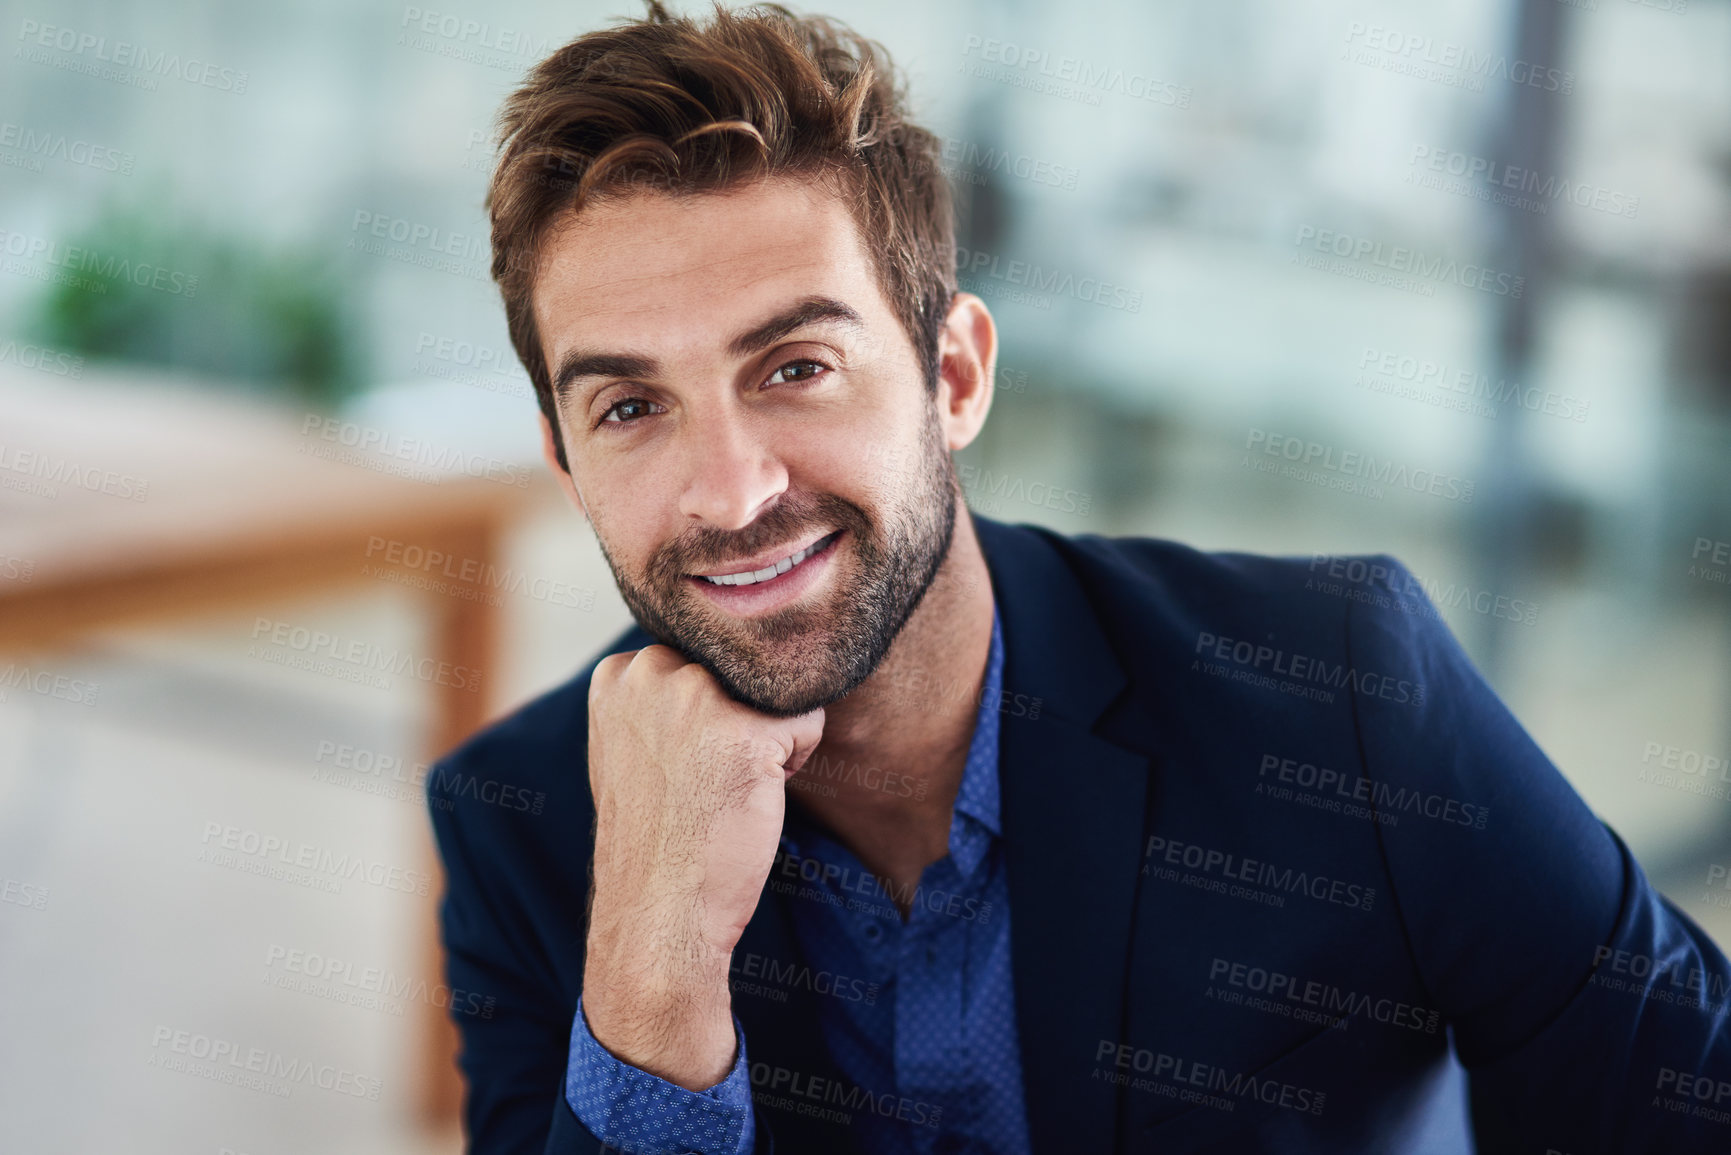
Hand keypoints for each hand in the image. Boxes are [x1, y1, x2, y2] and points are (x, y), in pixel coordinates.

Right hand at [581, 645, 824, 1088]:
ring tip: (727, 787)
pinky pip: (808, 722)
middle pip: (744, 667)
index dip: (709, 712)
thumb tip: (718, 653)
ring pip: (777, 691)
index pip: (707, 654)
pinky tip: (753, 797)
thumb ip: (661, 693)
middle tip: (705, 781)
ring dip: (769, 738)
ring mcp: (696, 696)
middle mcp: (651, 670)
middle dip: (741, 717)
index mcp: (619, 671)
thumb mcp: (633, 744)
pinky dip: (795, 762)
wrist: (660, 915)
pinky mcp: (745, 730)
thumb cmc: (659, 838)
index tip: (682, 765)